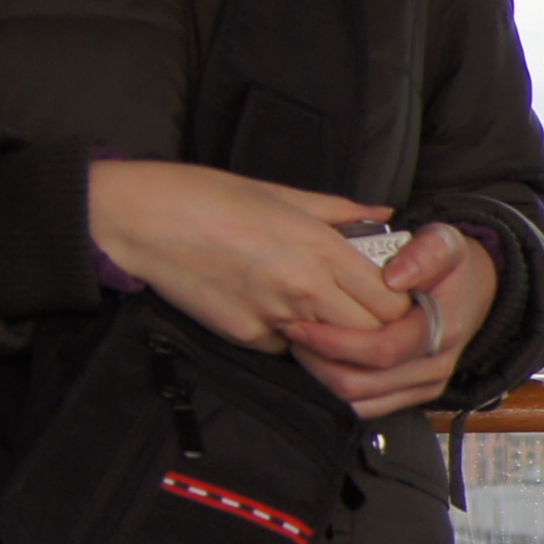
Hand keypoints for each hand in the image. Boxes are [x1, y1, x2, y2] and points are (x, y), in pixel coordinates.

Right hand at [89, 161, 401, 350]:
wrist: (143, 220)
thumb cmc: (208, 196)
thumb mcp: (281, 193)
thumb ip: (338, 210)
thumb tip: (381, 213)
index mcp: (320, 247)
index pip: (391, 301)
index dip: (400, 307)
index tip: (393, 298)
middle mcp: (304, 288)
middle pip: (373, 335)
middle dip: (379, 332)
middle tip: (370, 318)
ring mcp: (274, 317)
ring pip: (334, 351)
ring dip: (339, 343)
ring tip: (329, 319)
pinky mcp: (245, 337)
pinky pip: (288, 351)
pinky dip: (294, 342)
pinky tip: (279, 316)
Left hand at [285, 221, 494, 418]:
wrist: (472, 290)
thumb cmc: (449, 267)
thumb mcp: (444, 243)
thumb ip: (425, 253)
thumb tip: (395, 278)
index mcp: (441, 331)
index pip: (382, 350)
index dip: (335, 342)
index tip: (300, 324)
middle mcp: (435, 367)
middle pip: (363, 383)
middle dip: (318, 363)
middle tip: (292, 335)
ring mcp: (424, 387)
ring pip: (359, 402)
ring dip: (322, 379)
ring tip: (301, 348)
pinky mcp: (413, 397)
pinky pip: (366, 409)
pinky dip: (335, 392)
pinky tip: (319, 365)